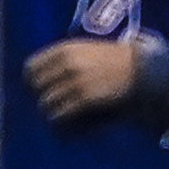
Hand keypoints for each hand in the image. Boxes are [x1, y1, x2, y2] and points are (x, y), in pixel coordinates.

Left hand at [24, 35, 151, 121]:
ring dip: (49, 109)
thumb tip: (44, 75)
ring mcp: (76, 82)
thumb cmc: (111, 58)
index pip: (31, 66)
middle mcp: (66, 64)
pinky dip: (59, 118)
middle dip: (41, 95)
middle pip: (38, 85)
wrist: (137, 68)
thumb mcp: (83, 49)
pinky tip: (62, 119)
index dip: (31, 79)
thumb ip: (63, 58)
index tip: (37, 87)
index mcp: (63, 49)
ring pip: (47, 101)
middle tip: (48, 101)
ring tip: (54, 113)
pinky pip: (61, 112)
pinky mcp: (85, 99)